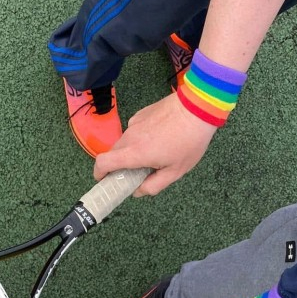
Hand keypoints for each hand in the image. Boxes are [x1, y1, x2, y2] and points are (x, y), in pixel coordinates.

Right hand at [93, 92, 216, 196]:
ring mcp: (134, 123)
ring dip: (132, 152)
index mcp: (135, 153)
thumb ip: (153, 186)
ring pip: (124, 143)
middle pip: (113, 154)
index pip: (103, 163)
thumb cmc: (189, 141)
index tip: (103, 180)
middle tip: (136, 172)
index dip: (98, 173)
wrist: (197, 107)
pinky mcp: (141, 114)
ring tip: (155, 153)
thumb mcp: (175, 172)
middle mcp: (130, 137)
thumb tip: (138, 191)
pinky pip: (134, 131)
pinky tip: (159, 137)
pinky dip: (140, 138)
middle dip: (119, 165)